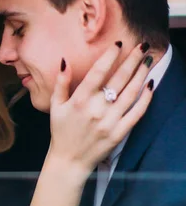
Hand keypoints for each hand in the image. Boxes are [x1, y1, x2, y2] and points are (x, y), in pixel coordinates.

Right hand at [48, 42, 153, 176]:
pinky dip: (145, 99)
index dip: (110, 56)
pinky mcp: (119, 132)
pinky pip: (137, 113)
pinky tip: (150, 86)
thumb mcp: (55, 106)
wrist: (69, 161)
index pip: (98, 72)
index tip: (119, 44)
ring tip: (147, 62)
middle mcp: (96, 109)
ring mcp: (109, 121)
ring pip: (131, 93)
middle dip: (132, 60)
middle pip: (119, 79)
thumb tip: (65, 61)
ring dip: (141, 75)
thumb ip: (60, 83)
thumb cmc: (61, 131)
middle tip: (142, 47)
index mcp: (79, 100)